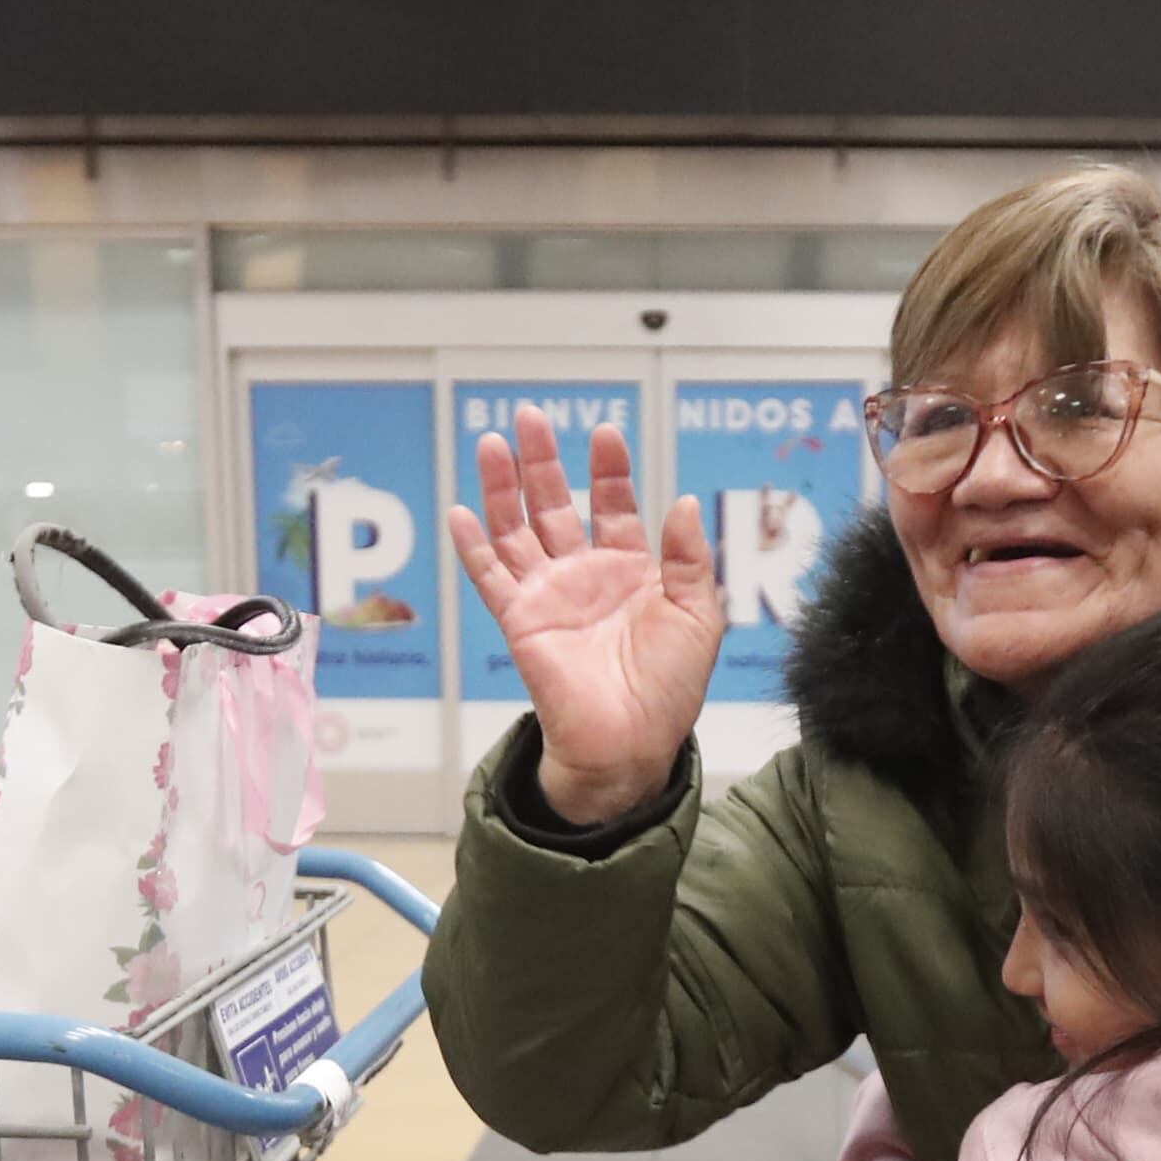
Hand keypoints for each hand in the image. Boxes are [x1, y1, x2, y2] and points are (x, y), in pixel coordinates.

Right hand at [446, 408, 723, 826]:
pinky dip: (474, 546)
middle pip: (556, 504)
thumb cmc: (670, 689)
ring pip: (517, 528)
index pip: (613, 505)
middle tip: (531, 417)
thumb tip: (681, 502)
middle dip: (543, 460)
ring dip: (504, 488)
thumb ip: (690, 558)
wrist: (632, 744)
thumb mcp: (699, 615)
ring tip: (494, 444)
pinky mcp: (521, 621)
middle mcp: (584, 575)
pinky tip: (461, 512)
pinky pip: (492, 577)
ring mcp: (549, 595)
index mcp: (630, 570)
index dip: (608, 468)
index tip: (605, 432)